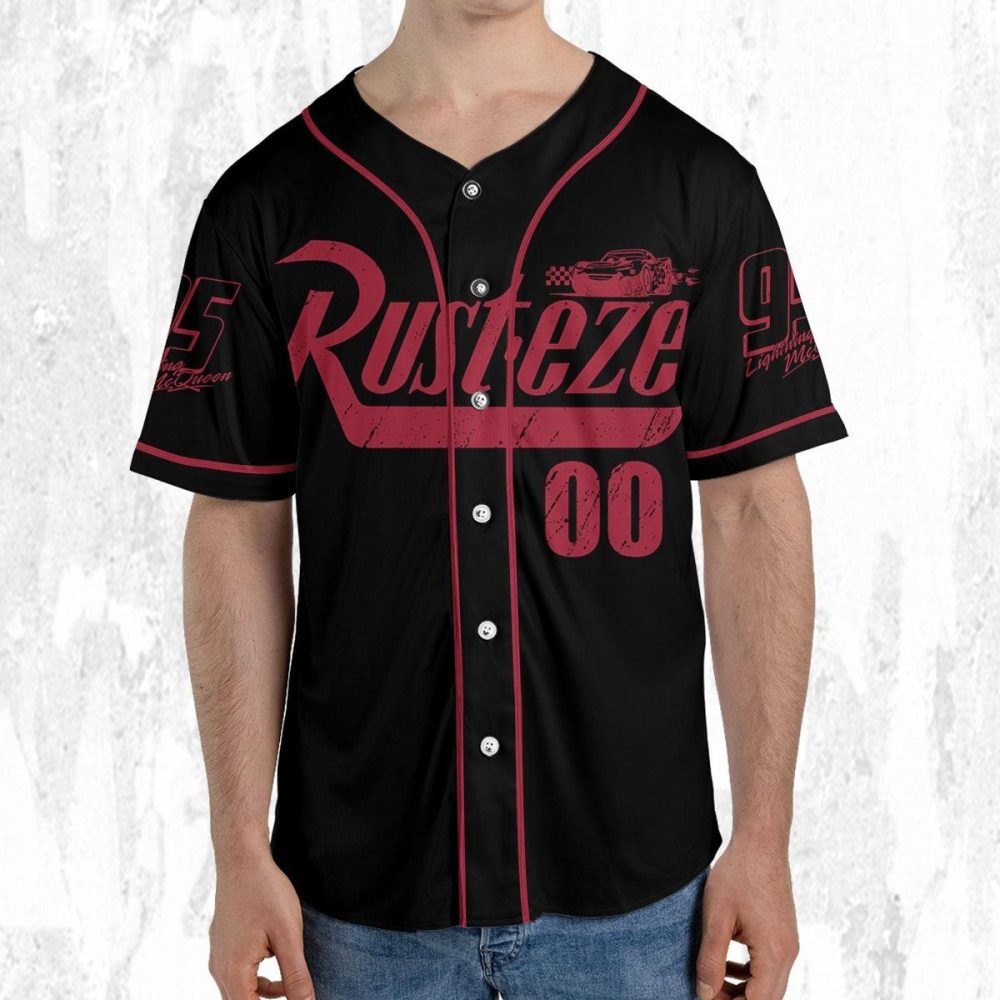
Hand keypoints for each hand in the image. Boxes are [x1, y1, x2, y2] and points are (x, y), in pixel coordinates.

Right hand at [209, 851, 314, 999]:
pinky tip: (277, 968)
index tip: (295, 999)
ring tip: (290, 987)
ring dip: (263, 996)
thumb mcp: (288, 935)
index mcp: (234, 971)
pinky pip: (237, 975)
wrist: (242, 860)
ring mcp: (218, 957)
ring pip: (239, 992)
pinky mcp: (222, 946)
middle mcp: (220, 969)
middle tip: (294, 994)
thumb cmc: (265, 892)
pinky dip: (256, 981)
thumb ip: (296, 975)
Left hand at [695, 839, 799, 999]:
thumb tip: (705, 994)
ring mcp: (788, 944)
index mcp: (774, 953)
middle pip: (766, 998)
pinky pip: (769, 966)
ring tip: (713, 981)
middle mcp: (788, 953)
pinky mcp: (783, 934)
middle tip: (707, 993)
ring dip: (743, 990)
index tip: (706, 999)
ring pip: (768, 984)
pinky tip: (728, 963)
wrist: (761, 843)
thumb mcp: (717, 917)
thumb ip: (710, 959)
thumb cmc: (739, 874)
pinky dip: (749, 973)